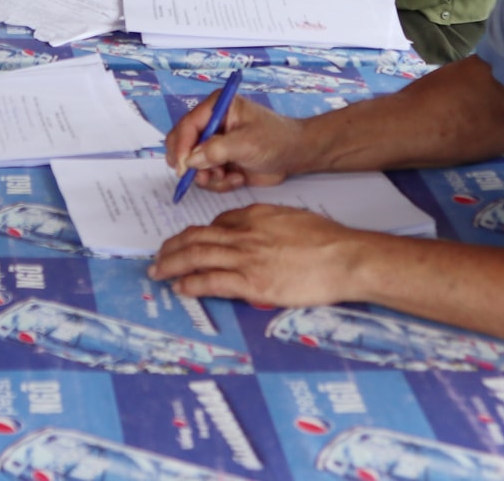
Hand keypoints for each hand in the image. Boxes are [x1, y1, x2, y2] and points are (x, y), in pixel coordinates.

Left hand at [149, 205, 380, 305]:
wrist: (345, 258)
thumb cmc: (327, 241)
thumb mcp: (292, 218)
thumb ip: (268, 224)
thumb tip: (256, 234)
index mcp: (255, 215)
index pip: (216, 224)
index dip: (196, 235)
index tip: (187, 244)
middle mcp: (244, 234)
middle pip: (196, 238)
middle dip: (172, 247)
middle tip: (158, 257)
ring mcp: (246, 258)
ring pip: (196, 256)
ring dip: (171, 264)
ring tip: (158, 272)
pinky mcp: (252, 283)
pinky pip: (211, 281)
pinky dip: (191, 283)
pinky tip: (180, 287)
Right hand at [164, 94, 309, 188]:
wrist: (296, 155)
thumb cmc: (276, 140)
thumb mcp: (246, 143)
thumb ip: (216, 150)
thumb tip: (190, 161)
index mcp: (217, 107)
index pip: (188, 125)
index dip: (181, 147)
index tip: (182, 168)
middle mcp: (211, 123)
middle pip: (183, 145)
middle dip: (193, 164)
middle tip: (206, 176)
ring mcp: (214, 144)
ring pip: (193, 165)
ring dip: (209, 176)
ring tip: (230, 176)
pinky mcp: (219, 161)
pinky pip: (206, 176)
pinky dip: (219, 182)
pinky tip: (237, 178)